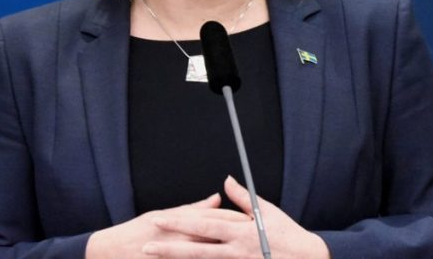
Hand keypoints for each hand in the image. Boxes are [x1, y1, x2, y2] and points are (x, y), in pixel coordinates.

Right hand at [85, 192, 248, 258]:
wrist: (111, 251)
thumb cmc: (137, 231)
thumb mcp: (165, 214)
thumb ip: (193, 208)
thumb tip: (217, 197)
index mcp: (184, 221)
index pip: (217, 218)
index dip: (237, 220)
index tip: (253, 222)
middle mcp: (184, 238)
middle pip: (219, 238)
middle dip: (240, 239)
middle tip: (261, 242)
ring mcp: (177, 253)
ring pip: (209, 254)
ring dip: (227, 255)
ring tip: (246, 254)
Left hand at [141, 176, 330, 258]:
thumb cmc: (288, 235)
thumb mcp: (267, 213)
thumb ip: (242, 198)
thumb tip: (226, 180)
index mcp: (240, 230)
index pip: (203, 225)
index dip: (179, 221)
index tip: (159, 219)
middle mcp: (236, 249)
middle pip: (196, 248)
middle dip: (169, 246)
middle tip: (144, 243)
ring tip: (154, 257)